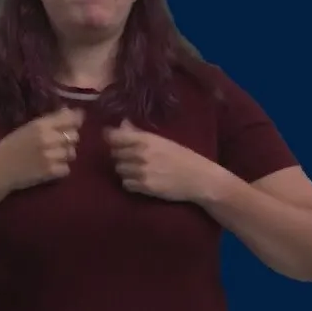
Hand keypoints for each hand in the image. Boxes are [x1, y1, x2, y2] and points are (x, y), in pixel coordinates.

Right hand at [0, 106, 84, 195]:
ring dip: (64, 155)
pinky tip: (49, 167)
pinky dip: (60, 169)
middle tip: (57, 143)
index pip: (69, 118)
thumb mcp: (26, 129)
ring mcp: (51, 156)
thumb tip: (71, 112)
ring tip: (51, 156)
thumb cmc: (8, 147)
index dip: (75, 119)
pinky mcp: (51, 172)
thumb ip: (48, 122)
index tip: (75, 122)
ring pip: (72, 153)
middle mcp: (48, 138)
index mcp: (39, 125)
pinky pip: (67, 168)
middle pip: (74, 136)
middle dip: (69, 139)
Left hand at [106, 121, 230, 202]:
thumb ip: (139, 133)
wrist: (201, 179)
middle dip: (120, 155)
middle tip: (130, 157)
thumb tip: (121, 123)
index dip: (110, 138)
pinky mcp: (145, 187)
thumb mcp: (162, 141)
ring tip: (137, 169)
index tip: (112, 139)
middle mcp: (141, 154)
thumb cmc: (183, 157)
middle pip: (114, 154)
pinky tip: (140, 180)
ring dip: (125, 170)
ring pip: (119, 169)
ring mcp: (142, 171)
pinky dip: (130, 183)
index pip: (114, 137)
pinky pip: (126, 184)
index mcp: (146, 140)